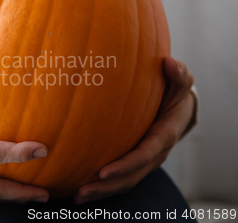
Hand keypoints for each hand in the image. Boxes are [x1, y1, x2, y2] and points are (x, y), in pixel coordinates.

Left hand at [75, 57, 194, 203]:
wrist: (178, 107)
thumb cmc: (175, 91)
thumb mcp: (180, 82)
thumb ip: (178, 74)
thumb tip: (169, 63)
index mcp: (164, 135)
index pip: (145, 154)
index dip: (126, 165)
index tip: (104, 171)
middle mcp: (155, 153)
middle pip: (132, 176)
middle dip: (108, 186)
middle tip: (83, 190)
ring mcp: (145, 161)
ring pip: (125, 182)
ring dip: (103, 191)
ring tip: (78, 196)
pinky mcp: (135, 162)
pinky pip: (121, 179)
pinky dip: (103, 187)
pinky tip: (81, 190)